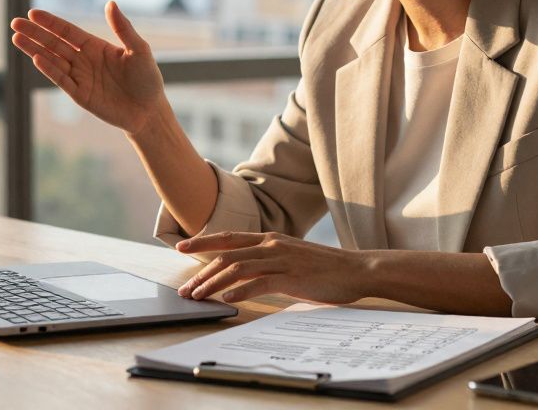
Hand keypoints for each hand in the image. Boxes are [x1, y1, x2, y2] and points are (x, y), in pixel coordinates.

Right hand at [10, 1, 166, 134]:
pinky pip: (62, 80)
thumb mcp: (139, 50)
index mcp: (94, 46)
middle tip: (15, 23)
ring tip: (16, 38)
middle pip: (54, 44)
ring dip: (34, 49)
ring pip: (52, 60)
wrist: (149, 111)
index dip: (50, 22)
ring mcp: (80, 77)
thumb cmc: (147, 79)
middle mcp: (83, 60)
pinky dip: (49, 70)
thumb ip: (123, 28)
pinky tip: (37, 58)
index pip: (67, 31)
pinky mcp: (80, 95)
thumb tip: (110, 3)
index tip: (33, 13)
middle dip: (35, 33)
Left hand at [176, 232, 368, 304]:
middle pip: (227, 255)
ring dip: (213, 283)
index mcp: (270, 238)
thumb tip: (243, 273)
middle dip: (202, 273)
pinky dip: (240, 291)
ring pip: (237, 268)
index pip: (228, 238)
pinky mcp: (292, 277)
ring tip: (198, 296)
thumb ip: (268, 261)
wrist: (356, 270)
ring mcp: (281, 260)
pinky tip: (227, 299)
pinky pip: (259, 283)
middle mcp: (272, 245)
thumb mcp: (291, 258)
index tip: (180, 246)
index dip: (202, 241)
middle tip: (186, 290)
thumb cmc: (324, 268)